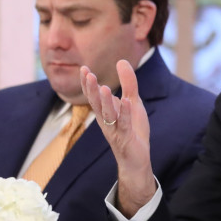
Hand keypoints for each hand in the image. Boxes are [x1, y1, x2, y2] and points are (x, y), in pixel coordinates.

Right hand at [80, 61, 155, 216]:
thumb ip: (128, 84)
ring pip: (107, 115)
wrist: (137, 158)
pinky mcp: (126, 138)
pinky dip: (124, 113)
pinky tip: (125, 102)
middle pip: (96, 103)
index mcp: (106, 112)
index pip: (93, 96)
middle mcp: (106, 121)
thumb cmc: (132, 130)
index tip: (84, 68)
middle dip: (91, 89)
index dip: (88, 84)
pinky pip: (123, 125)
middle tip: (88, 73)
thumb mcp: (132, 102)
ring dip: (105, 102)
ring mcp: (115, 130)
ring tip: (104, 87)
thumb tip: (121, 61)